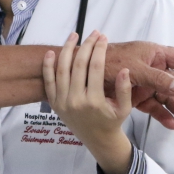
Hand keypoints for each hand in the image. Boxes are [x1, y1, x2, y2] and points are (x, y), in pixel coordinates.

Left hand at [44, 32, 133, 173]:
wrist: (96, 139)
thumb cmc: (112, 121)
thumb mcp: (125, 108)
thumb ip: (124, 89)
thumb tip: (124, 70)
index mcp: (94, 101)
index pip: (96, 67)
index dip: (100, 50)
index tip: (104, 38)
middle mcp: (75, 101)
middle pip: (79, 64)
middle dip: (86, 45)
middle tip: (93, 33)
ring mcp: (62, 102)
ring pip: (62, 69)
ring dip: (67, 49)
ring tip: (74, 35)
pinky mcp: (54, 103)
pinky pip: (48, 82)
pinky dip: (47, 66)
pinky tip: (52, 52)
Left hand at [103, 41, 173, 129]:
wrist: (82, 75)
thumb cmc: (108, 62)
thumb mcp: (135, 69)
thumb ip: (158, 78)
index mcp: (154, 54)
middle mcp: (153, 67)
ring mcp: (145, 83)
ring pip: (166, 97)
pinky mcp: (136, 96)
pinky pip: (153, 106)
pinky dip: (162, 115)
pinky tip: (171, 124)